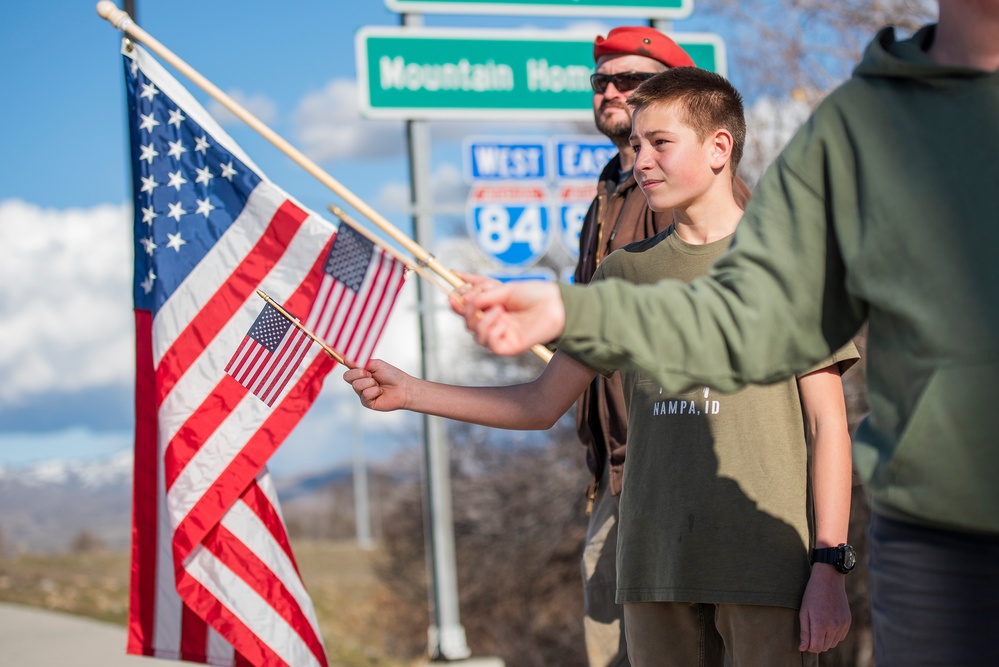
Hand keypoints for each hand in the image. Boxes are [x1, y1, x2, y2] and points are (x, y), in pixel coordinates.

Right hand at [342, 359, 411, 411]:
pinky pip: (365, 394)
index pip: (347, 368)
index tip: (349, 359)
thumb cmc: (392, 375)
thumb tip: (346, 359)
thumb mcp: (376, 365)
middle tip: (372, 375)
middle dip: (360, 373)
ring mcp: (362, 393)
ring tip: (379, 384)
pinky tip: (380, 392)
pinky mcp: (366, 402)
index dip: (349, 364)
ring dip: (370, 382)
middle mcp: (359, 383)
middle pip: (347, 376)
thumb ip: (361, 362)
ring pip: (356, 385)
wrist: (403, 388)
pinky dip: (375, 391)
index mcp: (361, 373)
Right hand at [448, 274, 565, 355]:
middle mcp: (494, 322)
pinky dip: (492, 332)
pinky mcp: (507, 346)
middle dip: (467, 310)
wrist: (556, 305)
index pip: (467, 308)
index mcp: (491, 307)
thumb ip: (484, 293)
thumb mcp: (505, 288)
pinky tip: (504, 323)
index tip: (453, 293)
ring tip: (499, 309)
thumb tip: (463, 296)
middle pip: (468, 322)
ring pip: (476, 334)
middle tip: (475, 299)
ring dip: (482, 320)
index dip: (457, 302)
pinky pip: (489, 344)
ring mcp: (500, 335)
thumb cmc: (535, 295)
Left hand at [798, 564, 850, 652]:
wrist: (829, 580)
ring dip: (826, 639)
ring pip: (833, 643)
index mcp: (820, 625)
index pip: (816, 648)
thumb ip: (804, 632)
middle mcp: (834, 627)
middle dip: (817, 643)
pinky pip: (841, 637)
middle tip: (811, 630)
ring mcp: (842, 624)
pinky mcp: (848, 622)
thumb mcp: (804, 612)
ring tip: (819, 625)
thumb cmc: (812, 595)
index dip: (809, 646)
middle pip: (825, 647)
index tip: (806, 639)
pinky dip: (834, 634)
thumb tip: (802, 648)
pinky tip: (828, 623)